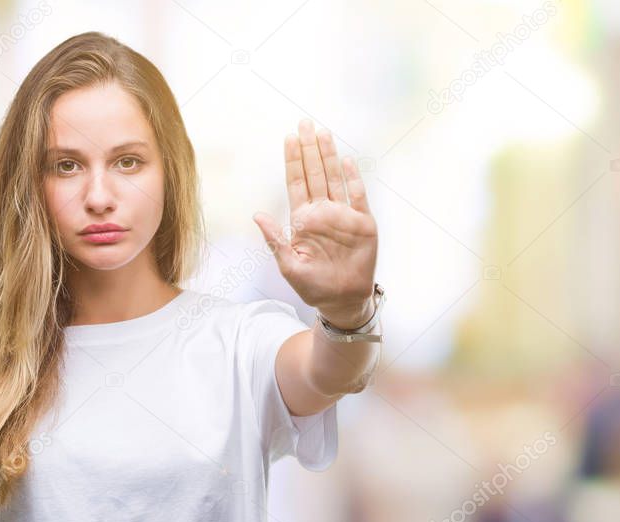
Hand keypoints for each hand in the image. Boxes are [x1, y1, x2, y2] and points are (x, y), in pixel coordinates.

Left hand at [252, 118, 378, 328]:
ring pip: (334, 178)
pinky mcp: (362, 223)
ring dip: (328, 156)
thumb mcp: (288, 264)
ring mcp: (342, 215)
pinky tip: (346, 160)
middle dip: (309, 149)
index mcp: (303, 220)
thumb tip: (257, 215)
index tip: (288, 138)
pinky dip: (352, 178)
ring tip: (322, 133)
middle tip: (305, 123)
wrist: (342, 300)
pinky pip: (357, 196)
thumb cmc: (313, 285)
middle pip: (314, 173)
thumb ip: (275, 239)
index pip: (296, 183)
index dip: (292, 161)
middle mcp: (322, 212)